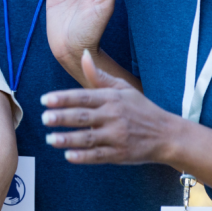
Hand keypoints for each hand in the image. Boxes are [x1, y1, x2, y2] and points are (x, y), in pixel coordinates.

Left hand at [40, 51, 178, 164]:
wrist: (167, 135)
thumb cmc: (141, 109)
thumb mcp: (123, 89)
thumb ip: (99, 76)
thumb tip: (83, 54)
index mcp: (111, 99)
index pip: (83, 97)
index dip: (63, 98)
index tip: (45, 100)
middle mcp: (113, 117)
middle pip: (83, 117)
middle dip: (62, 117)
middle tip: (44, 118)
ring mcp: (117, 136)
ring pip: (88, 138)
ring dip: (67, 139)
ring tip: (50, 139)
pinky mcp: (120, 154)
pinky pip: (98, 156)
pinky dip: (83, 156)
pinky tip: (68, 156)